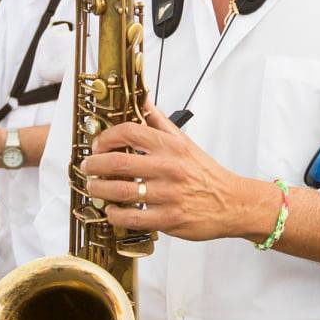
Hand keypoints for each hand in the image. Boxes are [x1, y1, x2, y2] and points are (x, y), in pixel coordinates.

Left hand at [80, 101, 272, 242]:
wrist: (232, 203)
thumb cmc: (206, 174)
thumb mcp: (186, 142)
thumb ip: (161, 123)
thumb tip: (144, 100)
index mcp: (171, 147)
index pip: (130, 132)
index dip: (106, 137)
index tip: (98, 145)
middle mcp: (169, 168)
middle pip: (118, 163)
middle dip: (94, 165)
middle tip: (87, 167)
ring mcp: (168, 195)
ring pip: (122, 191)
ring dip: (99, 190)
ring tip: (94, 188)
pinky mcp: (169, 219)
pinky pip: (133, 217)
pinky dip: (116, 214)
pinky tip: (111, 211)